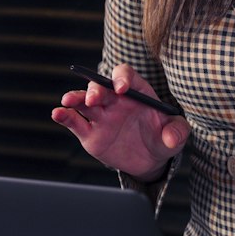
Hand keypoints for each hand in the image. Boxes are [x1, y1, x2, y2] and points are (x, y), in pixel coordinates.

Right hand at [51, 63, 188, 181]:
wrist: (150, 159)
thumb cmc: (163, 138)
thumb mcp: (176, 135)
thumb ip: (177, 133)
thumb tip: (170, 137)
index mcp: (136, 92)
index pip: (126, 76)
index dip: (122, 78)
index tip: (122, 88)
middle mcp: (115, 100)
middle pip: (101, 86)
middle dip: (96, 90)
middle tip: (93, 98)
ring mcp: (100, 115)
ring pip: (83, 101)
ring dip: (75, 98)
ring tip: (67, 101)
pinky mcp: (89, 133)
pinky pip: (74, 122)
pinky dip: (64, 117)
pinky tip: (57, 113)